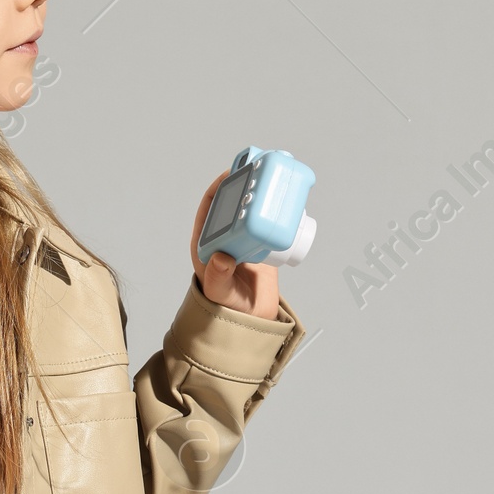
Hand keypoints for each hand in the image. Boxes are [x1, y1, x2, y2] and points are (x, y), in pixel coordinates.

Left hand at [190, 173, 283, 321]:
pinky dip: (276, 210)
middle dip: (244, 185)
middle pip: (232, 203)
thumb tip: (222, 258)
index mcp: (207, 244)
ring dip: (261, 195)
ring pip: (251, 210)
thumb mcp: (221, 293)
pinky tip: (285, 201)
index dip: (218, 187)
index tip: (231, 173)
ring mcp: (245, 239)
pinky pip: (267, 222)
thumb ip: (217, 278)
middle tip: (258, 173)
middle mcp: (225, 237)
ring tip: (274, 183)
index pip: (208, 208)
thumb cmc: (230, 307)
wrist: (253, 319)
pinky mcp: (262, 244)